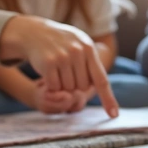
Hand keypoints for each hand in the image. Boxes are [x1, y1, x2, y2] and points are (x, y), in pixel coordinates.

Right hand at [0, 16, 118, 117]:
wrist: (34, 33)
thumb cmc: (61, 43)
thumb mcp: (80, 45)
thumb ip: (91, 63)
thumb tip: (97, 88)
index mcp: (89, 49)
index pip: (101, 79)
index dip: (108, 98)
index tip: (113, 115)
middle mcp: (78, 52)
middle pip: (82, 87)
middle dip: (75, 85)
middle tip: (66, 71)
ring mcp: (63, 57)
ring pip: (68, 89)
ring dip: (62, 85)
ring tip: (57, 69)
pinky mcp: (49, 63)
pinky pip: (55, 88)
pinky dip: (51, 86)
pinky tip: (48, 73)